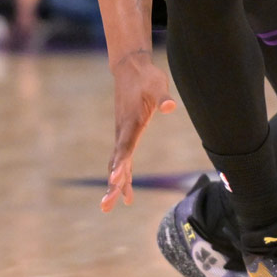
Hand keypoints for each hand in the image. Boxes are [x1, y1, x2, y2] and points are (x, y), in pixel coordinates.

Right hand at [102, 51, 177, 211]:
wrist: (130, 69)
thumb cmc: (146, 77)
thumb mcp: (157, 84)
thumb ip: (163, 97)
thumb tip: (170, 106)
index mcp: (130, 122)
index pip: (125, 146)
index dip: (121, 164)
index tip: (116, 179)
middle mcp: (122, 131)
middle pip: (117, 161)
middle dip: (113, 184)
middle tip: (107, 205)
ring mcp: (122, 134)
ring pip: (116, 164)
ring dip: (114, 185)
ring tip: (108, 207)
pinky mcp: (125, 134)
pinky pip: (122, 160)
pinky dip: (123, 176)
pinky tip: (127, 193)